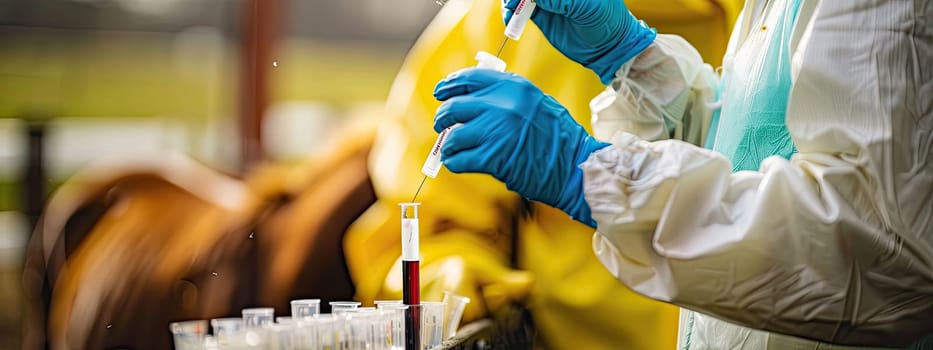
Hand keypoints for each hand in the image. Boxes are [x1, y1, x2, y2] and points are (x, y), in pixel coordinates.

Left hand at [433, 68, 608, 226]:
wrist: (576, 166)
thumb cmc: (559, 138)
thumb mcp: (537, 103)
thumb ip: (508, 97)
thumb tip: (474, 99)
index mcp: (515, 87)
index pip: (470, 79)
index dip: (450, 86)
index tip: (441, 92)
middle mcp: (503, 105)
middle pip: (455, 107)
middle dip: (444, 118)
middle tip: (443, 127)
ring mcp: (496, 131)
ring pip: (453, 135)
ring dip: (448, 145)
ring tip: (452, 150)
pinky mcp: (493, 158)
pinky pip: (459, 159)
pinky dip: (454, 162)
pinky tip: (457, 163)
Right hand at [502, 0, 655, 83]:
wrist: (607, 47)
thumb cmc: (606, 21)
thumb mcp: (584, 6)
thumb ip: (558, 0)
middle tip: (512, 3)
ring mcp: (549, 0)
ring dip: (512, 2)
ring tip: (511, 10)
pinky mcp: (542, 14)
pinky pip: (521, 10)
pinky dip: (513, 12)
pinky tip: (511, 17)